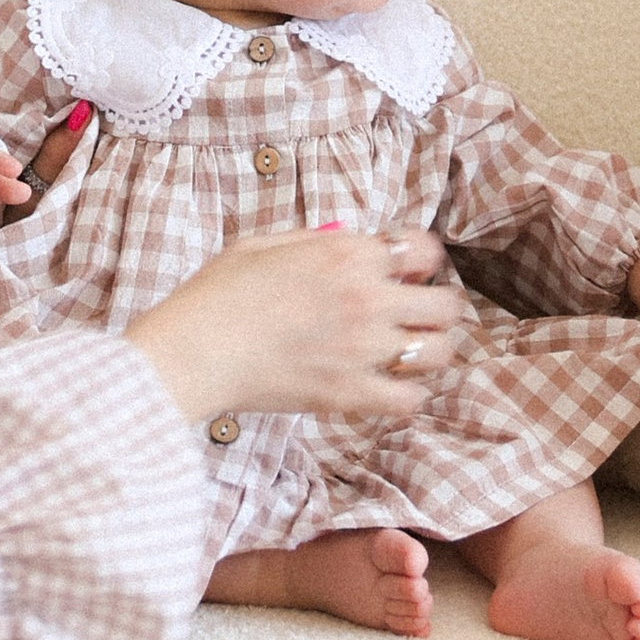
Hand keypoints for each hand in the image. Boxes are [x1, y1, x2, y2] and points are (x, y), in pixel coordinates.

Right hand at [126, 228, 464, 426]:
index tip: (409, 273)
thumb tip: (345, 242)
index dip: (421, 262)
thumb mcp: (264, 243)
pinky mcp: (350, 393)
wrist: (194, 350)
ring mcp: (362, 348)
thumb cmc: (218, 294)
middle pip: (445, 305)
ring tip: (408, 353)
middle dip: (436, 307)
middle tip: (415, 315)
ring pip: (439, 351)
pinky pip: (411, 399)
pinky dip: (408, 395)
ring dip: (430, 350)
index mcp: (347, 254)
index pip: (425, 251)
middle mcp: (366, 298)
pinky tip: (390, 388)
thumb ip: (314, 240)